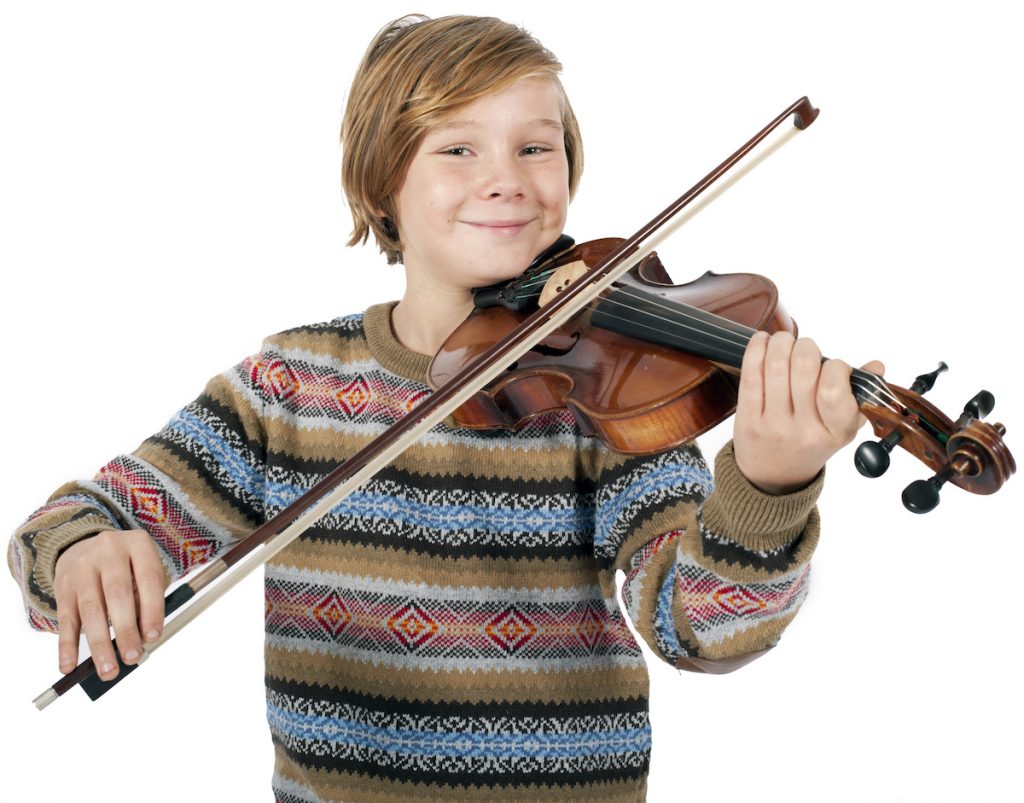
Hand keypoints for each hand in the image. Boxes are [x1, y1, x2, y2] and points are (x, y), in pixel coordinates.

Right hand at [53, 530, 166, 679]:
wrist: (85, 547)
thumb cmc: (127, 567)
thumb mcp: (143, 571)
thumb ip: (146, 599)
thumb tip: (143, 639)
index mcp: (138, 544)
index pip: (148, 578)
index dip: (151, 609)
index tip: (153, 637)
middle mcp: (109, 551)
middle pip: (117, 594)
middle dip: (125, 630)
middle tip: (132, 658)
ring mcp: (82, 568)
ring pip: (90, 610)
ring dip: (99, 644)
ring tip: (108, 670)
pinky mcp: (63, 587)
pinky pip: (66, 619)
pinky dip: (66, 646)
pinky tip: (69, 666)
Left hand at [733, 331, 884, 494]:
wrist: (774, 477)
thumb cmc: (811, 443)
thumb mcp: (841, 428)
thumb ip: (861, 396)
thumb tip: (877, 366)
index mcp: (835, 431)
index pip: (836, 389)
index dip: (835, 367)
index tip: (832, 365)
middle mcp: (805, 429)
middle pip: (804, 369)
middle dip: (806, 347)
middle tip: (805, 348)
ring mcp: (774, 425)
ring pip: (776, 367)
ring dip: (781, 343)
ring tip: (784, 340)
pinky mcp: (747, 420)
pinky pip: (750, 376)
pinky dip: (756, 350)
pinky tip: (762, 340)